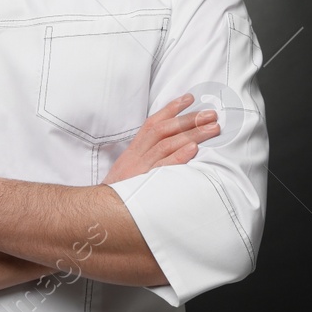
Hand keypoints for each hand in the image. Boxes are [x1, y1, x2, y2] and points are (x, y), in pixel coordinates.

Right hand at [101, 93, 219, 184]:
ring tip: (212, 128)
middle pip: (164, 131)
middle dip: (189, 120)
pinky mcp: (144, 185)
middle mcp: (137, 157)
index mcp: (133, 152)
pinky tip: (193, 150)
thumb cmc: (119, 194)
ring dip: (192, 135)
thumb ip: (147, 160)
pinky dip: (178, 157)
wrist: (99, 212)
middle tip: (211, 114)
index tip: (189, 99)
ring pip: (167, 145)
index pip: (153, 124)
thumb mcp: (128, 172)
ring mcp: (141, 170)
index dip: (171, 109)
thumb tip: (173, 150)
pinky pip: (163, 168)